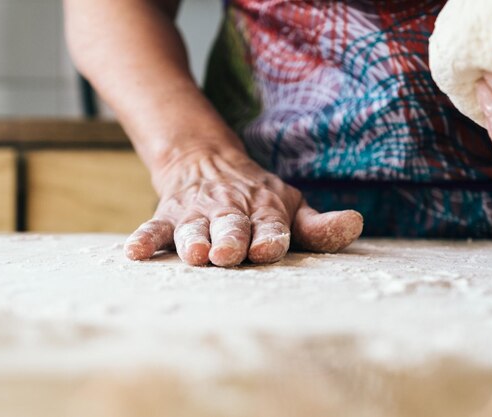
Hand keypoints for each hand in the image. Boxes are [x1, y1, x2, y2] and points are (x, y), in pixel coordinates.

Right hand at [124, 149, 362, 266]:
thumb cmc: (258, 197)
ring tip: (193, 252)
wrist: (207, 162)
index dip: (269, 237)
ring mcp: (197, 214)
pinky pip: (155, 227)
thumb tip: (356, 223)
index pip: (270, 225)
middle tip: (227, 254)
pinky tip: (135, 252)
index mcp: (265, 210)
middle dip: (230, 240)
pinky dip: (145, 238)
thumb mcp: (292, 206)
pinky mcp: (169, 216)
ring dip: (192, 239)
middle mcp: (230, 212)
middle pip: (231, 226)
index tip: (267, 248)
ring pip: (193, 227)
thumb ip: (319, 226)